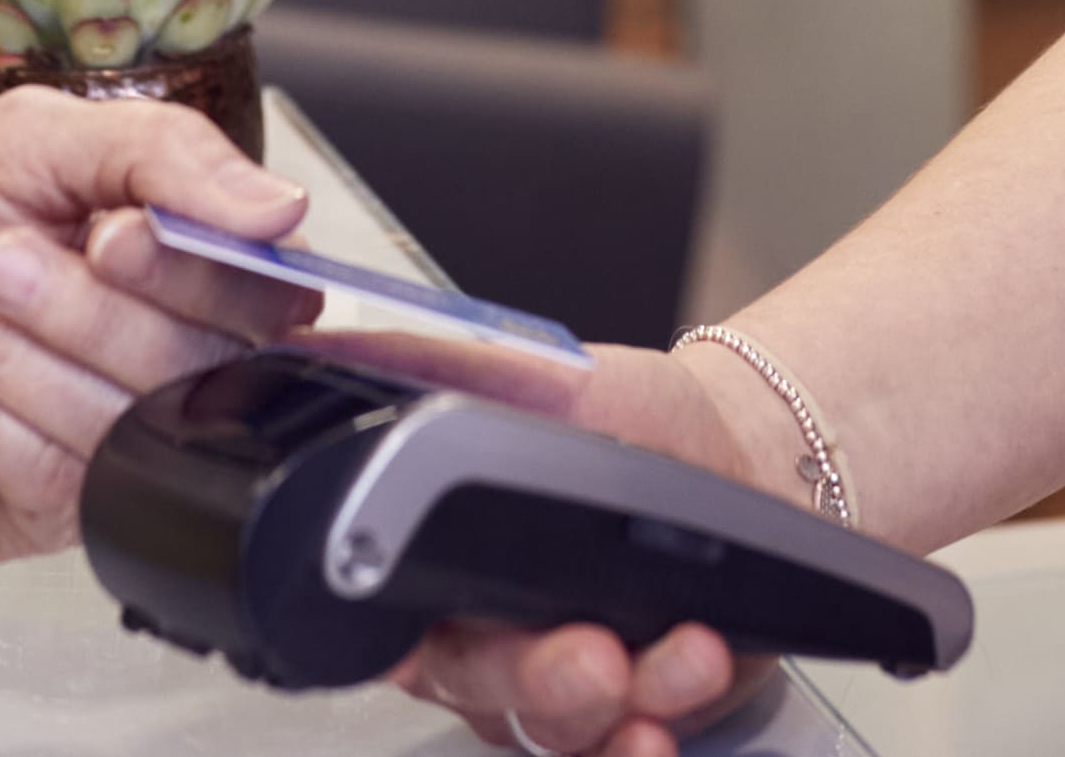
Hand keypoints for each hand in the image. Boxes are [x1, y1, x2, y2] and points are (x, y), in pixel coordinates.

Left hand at [0, 91, 316, 561]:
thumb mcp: (34, 137)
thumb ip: (167, 156)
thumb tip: (279, 209)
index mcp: (175, 263)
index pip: (266, 292)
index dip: (199, 272)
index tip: (116, 233)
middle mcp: (154, 355)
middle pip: (202, 363)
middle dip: (79, 304)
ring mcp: (105, 440)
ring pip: (126, 421)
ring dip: (7, 348)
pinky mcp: (43, 509)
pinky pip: (60, 476)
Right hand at [333, 338, 804, 755]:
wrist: (735, 456)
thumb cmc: (623, 417)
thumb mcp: (527, 370)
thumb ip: (431, 365)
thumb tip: (329, 348)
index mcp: (429, 559)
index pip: (384, 616)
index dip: (404, 634)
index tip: (437, 627)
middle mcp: (478, 639)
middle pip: (477, 685)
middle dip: (537, 676)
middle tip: (593, 653)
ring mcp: (549, 692)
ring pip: (553, 730)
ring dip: (618, 706)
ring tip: (683, 655)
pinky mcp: (620, 721)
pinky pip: (609, 754)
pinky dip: (639, 750)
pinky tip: (662, 729)